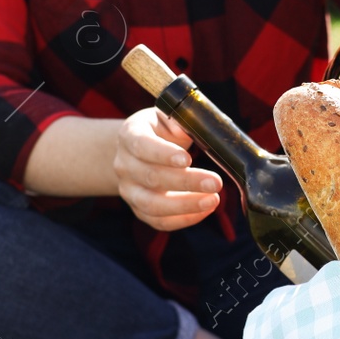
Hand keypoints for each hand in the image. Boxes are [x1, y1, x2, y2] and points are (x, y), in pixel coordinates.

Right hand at [114, 108, 221, 230]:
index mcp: (130, 135)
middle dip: (186, 182)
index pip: (142, 146)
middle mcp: (124, 165)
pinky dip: (184, 219)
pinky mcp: (139, 209)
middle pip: (152, 178)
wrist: (137, 150)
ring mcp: (129, 190)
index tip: (187, 159)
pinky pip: (159, 221)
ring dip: (185, 205)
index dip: (163, 154)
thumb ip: (179, 120)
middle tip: (215, 182)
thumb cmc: (159, 130)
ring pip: (153, 205)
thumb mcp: (166, 117)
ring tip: (213, 200)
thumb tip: (192, 129)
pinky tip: (205, 209)